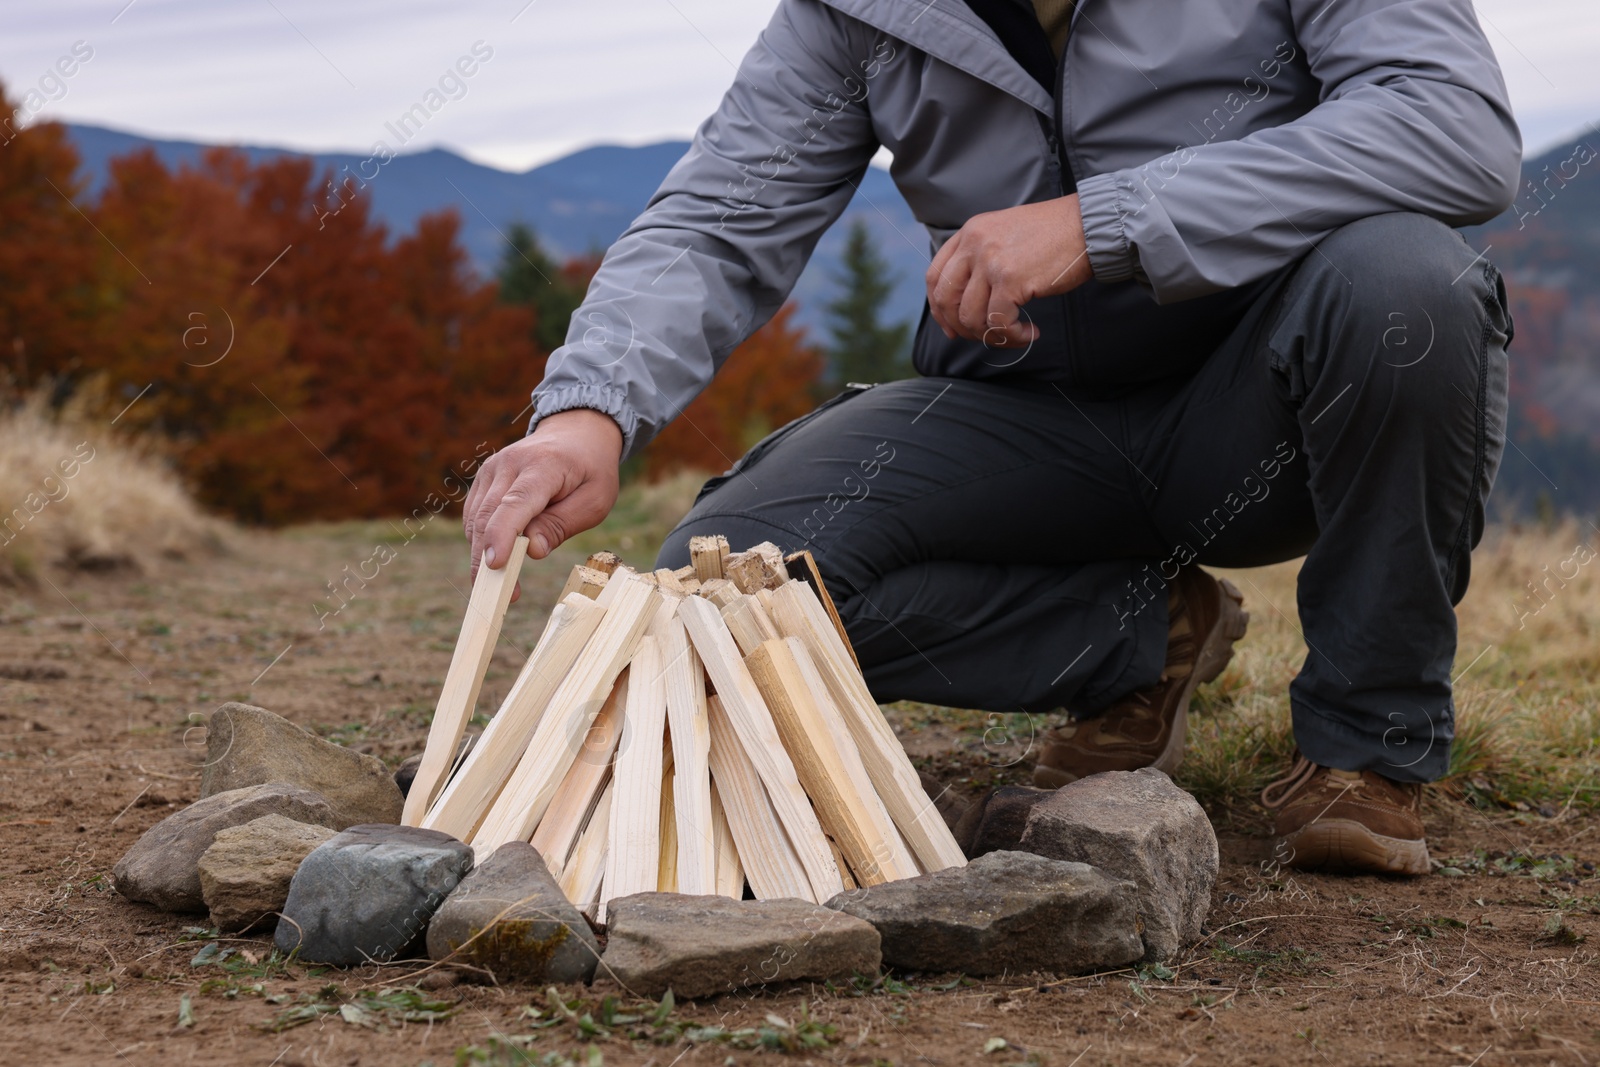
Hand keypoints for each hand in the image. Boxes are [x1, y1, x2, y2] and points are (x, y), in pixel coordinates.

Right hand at [463, 408, 622, 601]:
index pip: (516, 503)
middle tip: (505, 597)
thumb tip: (533, 551)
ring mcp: (491, 469)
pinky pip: (475, 516)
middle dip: (489, 560)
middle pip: (488, 516)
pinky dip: (483, 540)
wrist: (575, 435)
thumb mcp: (594, 500)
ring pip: (476, 520)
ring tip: (507, 585)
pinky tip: (502, 557)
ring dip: (484, 555)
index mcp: (543, 466)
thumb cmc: (590, 471)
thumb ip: (562, 524)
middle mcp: (509, 464)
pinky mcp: (483, 479)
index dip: (503, 535)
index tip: (495, 566)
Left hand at [925, 194, 1092, 347]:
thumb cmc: (1055, 234)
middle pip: (946, 299)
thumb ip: (982, 258)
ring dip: (992, 336)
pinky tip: (1030, 332)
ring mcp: (990, 261)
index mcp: (970, 232)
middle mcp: (974, 244)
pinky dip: (1012, 336)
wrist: (1089, 225)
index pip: (935, 276)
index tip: (953, 327)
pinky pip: (997, 323)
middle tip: (983, 337)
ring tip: (1015, 334)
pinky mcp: (1010, 279)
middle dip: (961, 328)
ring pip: (970, 317)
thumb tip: (968, 301)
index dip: (940, 309)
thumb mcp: (1005, 234)